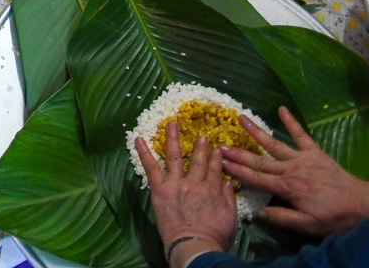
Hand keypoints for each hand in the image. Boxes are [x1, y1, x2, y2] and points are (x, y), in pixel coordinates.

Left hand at [136, 122, 239, 267]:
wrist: (194, 244)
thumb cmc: (214, 235)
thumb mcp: (230, 218)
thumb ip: (228, 198)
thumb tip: (226, 181)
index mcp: (212, 190)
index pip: (214, 171)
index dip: (216, 160)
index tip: (217, 150)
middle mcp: (195, 182)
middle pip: (198, 162)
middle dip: (201, 148)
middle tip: (201, 136)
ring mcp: (176, 183)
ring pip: (175, 157)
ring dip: (173, 139)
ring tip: (172, 124)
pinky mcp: (160, 188)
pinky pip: (151, 167)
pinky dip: (143, 152)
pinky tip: (138, 139)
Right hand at [222, 107, 368, 237]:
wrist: (362, 205)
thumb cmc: (334, 217)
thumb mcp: (308, 225)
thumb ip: (282, 218)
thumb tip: (258, 213)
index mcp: (287, 188)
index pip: (257, 179)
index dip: (238, 171)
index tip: (221, 163)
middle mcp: (291, 169)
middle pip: (260, 160)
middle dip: (239, 153)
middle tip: (221, 144)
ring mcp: (303, 159)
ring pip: (274, 144)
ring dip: (256, 132)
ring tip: (241, 118)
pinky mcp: (315, 153)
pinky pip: (302, 136)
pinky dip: (292, 122)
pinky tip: (282, 109)